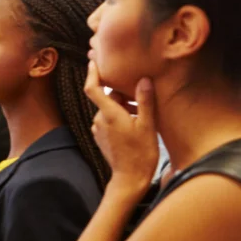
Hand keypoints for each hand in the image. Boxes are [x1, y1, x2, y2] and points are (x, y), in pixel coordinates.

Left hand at [84, 61, 158, 197]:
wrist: (129, 179)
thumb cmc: (140, 153)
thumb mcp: (148, 126)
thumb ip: (145, 102)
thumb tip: (143, 80)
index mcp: (109, 114)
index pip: (93, 88)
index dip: (92, 73)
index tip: (94, 61)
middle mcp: (99, 120)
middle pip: (108, 99)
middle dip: (123, 95)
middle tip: (143, 97)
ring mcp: (99, 129)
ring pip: (110, 110)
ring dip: (124, 108)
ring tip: (144, 114)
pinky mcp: (102, 137)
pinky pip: (110, 121)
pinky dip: (121, 117)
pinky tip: (136, 124)